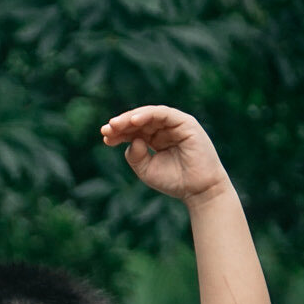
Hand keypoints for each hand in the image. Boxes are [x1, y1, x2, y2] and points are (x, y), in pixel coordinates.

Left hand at [101, 106, 231, 204]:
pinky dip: (149, 114)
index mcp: (154, 139)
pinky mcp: (186, 123)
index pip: (133, 131)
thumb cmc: (174, 180)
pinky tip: (134, 120)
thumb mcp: (146, 169)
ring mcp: (175, 125)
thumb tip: (132, 140)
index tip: (105, 138)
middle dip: (121, 124)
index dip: (119, 133)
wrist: (198, 189)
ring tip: (117, 124)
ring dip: (131, 118)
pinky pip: (165, 114)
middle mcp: (164, 129)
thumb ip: (135, 156)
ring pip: (150, 114)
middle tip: (107, 129)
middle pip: (139, 121)